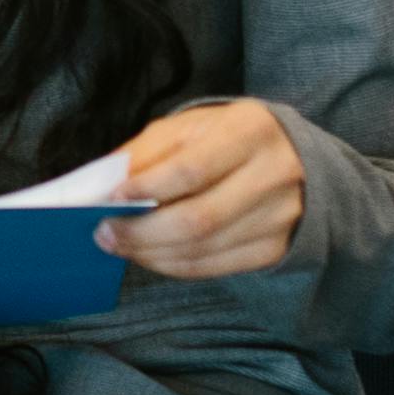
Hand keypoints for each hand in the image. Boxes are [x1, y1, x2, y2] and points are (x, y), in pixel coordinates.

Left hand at [98, 100, 305, 278]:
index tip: (110, 198)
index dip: (147, 188)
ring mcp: (280, 216)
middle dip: (141, 232)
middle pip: (198, 219)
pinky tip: (150, 255)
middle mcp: (275, 174)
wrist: (291, 157)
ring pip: (203, 249)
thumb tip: (102, 188)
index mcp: (251, 131)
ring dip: (151, 253)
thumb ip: (145, 153)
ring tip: (120, 245)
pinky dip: (174, 265)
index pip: (192, 169)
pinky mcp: (276, 248)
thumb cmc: (225, 138)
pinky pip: (215, 267)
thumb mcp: (188, 127)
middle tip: (104, 233)